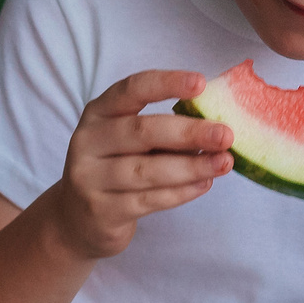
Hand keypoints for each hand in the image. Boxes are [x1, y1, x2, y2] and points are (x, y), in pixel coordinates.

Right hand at [38, 69, 231, 259]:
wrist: (77, 219)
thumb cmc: (114, 168)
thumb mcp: (126, 141)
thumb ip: (161, 131)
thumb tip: (215, 125)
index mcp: (97, 113)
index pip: (131, 90)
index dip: (165, 84)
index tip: (200, 83)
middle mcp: (87, 141)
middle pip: (141, 132)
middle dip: (188, 133)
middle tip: (225, 135)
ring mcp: (90, 178)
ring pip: (147, 170)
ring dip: (191, 167)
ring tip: (223, 163)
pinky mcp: (101, 211)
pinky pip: (149, 200)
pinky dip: (181, 192)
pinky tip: (204, 184)